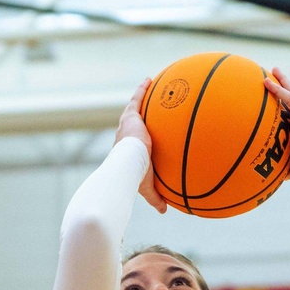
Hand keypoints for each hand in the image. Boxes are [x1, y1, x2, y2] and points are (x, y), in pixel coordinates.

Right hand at [117, 79, 166, 213]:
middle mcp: (124, 135)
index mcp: (127, 150)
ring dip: (139, 97)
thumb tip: (165, 210)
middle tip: (144, 110)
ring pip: (133, 108)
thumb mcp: (147, 187)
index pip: (131, 141)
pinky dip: (143, 89)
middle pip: (131, 122)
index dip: (136, 136)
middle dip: (136, 115)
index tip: (142, 134)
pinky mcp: (130, 116)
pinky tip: (150, 79)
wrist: (128, 164)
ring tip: (148, 86)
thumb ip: (156, 197)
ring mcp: (127, 124)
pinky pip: (138, 98)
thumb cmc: (134, 176)